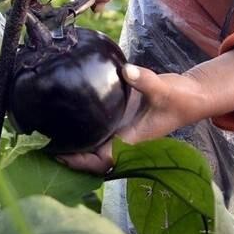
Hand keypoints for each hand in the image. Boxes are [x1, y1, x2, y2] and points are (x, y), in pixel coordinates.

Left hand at [56, 63, 208, 173]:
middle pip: (91, 158)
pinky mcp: (122, 119)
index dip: (81, 162)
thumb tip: (126, 71)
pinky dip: (84, 129)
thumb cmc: (181, 98)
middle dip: (69, 156)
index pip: (101, 161)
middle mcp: (124, 140)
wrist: (192, 95)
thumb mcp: (165, 88)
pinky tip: (66, 118)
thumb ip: (146, 81)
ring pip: (94, 145)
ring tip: (45, 134)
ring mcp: (122, 131)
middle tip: (41, 144)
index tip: (60, 154)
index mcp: (132, 141)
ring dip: (74, 144)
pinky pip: (99, 130)